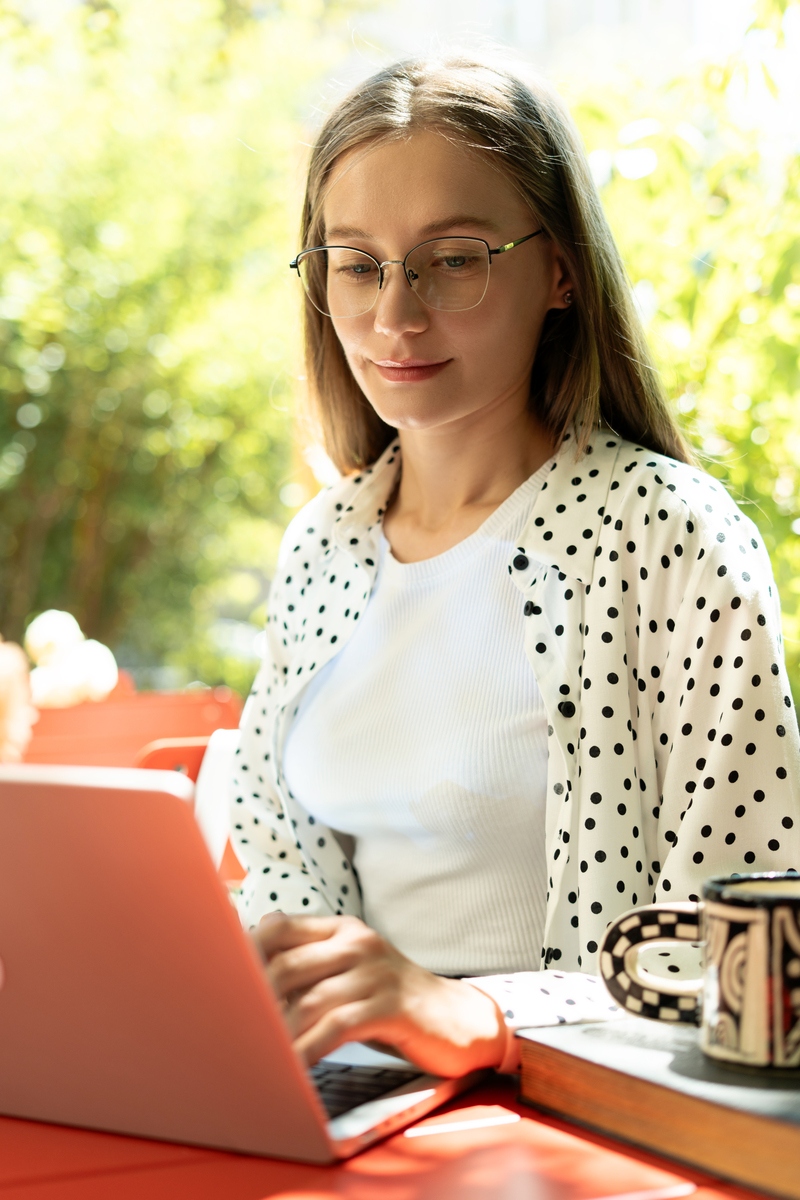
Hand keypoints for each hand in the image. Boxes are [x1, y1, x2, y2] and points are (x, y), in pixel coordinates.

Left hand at [251, 913, 507, 1076]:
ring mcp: (375, 973)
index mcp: (343, 930)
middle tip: (226, 1025)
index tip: (216, 978)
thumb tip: (254, 941)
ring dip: (277, 1031)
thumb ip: (310, 960)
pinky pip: (337, 1027)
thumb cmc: (393, 999)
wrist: (457, 1018)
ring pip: (309, 999)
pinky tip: (292, 1068)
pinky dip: (309, 1049)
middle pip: (287, 964)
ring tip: (253, 1053)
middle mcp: (358, 943)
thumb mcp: (353, 969)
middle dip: (253, 998)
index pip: (281, 927)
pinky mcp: (390, 1006)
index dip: (245, 950)